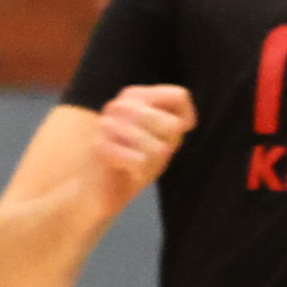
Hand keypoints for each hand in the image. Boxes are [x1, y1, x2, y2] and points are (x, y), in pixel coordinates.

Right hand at [86, 84, 193, 199]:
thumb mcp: (163, 138)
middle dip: (166, 146)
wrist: (100, 191)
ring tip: (137, 164)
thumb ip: (174, 123)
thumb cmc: (136, 161)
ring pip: (158, 149)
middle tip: (147, 154)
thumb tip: (180, 124)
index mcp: (135, 95)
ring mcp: (108, 124)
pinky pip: (141, 162)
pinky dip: (141, 173)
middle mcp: (120, 104)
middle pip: (172, 126)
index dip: (185, 121)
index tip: (170, 136)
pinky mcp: (101, 147)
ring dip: (153, 164)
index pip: (180, 96)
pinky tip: (128, 172)